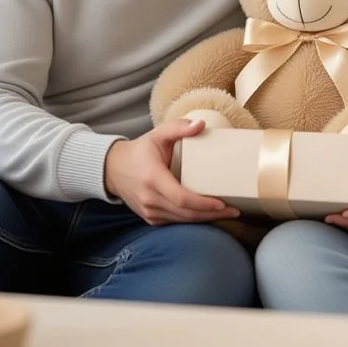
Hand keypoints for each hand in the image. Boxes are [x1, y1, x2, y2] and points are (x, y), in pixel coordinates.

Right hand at [103, 118, 239, 225]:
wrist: (113, 169)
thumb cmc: (139, 151)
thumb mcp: (157, 135)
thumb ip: (178, 128)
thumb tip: (201, 124)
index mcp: (153, 179)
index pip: (182, 198)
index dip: (204, 204)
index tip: (222, 203)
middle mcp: (150, 199)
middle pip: (186, 214)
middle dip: (212, 214)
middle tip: (234, 210)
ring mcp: (149, 211)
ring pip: (182, 221)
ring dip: (205, 219)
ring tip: (227, 214)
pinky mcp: (150, 218)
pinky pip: (175, 222)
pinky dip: (192, 220)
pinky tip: (207, 216)